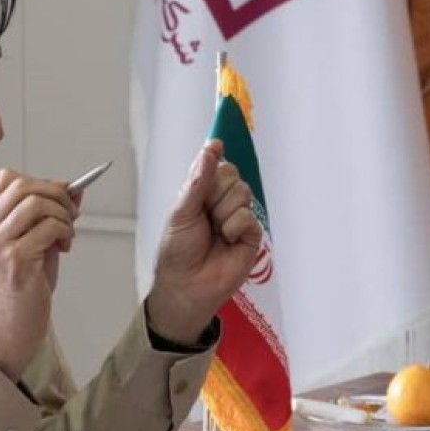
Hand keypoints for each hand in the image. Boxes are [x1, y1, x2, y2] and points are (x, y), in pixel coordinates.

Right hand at [0, 169, 78, 380]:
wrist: (10, 328)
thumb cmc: (19, 287)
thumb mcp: (29, 242)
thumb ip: (46, 214)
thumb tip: (74, 188)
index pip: (6, 178)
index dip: (38, 181)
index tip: (56, 196)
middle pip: (22, 185)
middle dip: (55, 193)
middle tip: (69, 212)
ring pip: (37, 202)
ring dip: (62, 213)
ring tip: (67, 232)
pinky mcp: (14, 258)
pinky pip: (49, 226)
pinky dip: (65, 230)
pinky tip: (64, 245)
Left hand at [146, 140, 261, 344]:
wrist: (187, 284)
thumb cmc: (178, 250)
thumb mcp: (182, 211)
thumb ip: (198, 179)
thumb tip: (211, 148)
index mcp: (201, 194)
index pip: (216, 165)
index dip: (214, 161)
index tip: (215, 146)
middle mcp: (220, 202)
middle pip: (232, 175)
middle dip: (216, 192)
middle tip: (205, 214)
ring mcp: (237, 217)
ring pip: (242, 193)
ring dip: (223, 212)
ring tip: (214, 231)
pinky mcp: (251, 234)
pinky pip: (249, 216)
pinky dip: (234, 227)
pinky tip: (226, 241)